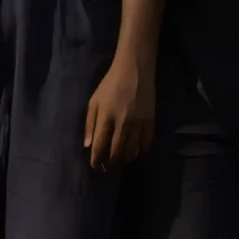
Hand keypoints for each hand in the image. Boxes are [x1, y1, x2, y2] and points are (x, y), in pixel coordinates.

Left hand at [83, 56, 155, 171]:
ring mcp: (138, 122)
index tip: (95, 166)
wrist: (135, 70)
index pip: (100, 146)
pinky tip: (136, 153)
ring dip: (125, 160)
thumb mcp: (94, 101)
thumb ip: (89, 124)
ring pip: (132, 150)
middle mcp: (123, 123)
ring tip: (121, 162)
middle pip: (116, 151)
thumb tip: (88, 145)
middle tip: (108, 168)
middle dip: (111, 163)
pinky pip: (146, 143)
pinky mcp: (150, 121)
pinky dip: (140, 151)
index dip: (96, 160)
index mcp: (106, 117)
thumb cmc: (110, 84)